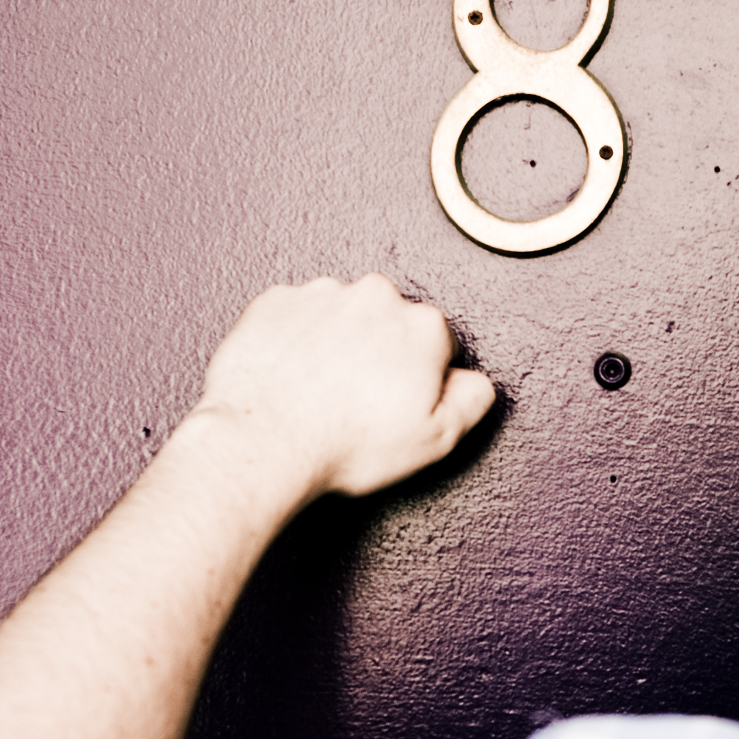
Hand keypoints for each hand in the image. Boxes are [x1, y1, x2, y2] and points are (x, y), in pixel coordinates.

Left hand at [182, 274, 496, 506]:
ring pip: (341, 315)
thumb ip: (472, 400)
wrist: (264, 440)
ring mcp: (322, 295)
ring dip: (337, 343)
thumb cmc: (344, 443)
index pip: (437, 344)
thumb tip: (474, 382)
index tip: (399, 403)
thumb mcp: (436, 440)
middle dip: (380, 352)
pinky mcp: (276, 302)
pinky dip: (295, 339)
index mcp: (422, 326)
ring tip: (321, 391)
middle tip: (360, 400)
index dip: (421, 379)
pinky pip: (295, 316)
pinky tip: (292, 376)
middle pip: (389, 322)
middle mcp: (376, 297)